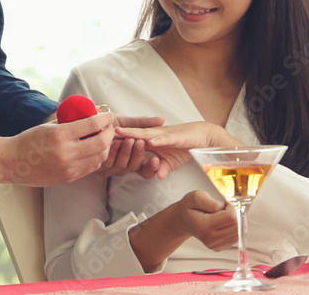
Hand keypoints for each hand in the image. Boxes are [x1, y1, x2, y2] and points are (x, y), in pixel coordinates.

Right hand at [0, 112, 115, 185]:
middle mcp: (66, 153)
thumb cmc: (29, 140)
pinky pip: (91, 167)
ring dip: (106, 146)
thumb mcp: (49, 125)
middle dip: (110, 133)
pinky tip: (94, 150)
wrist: (13, 162)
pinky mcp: (69, 178)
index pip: (92, 125)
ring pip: (100, 157)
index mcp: (60, 135)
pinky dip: (97, 157)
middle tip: (110, 127)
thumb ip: (71, 121)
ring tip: (103, 138)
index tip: (109, 115)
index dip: (105, 119)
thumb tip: (93, 112)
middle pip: (101, 143)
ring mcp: (68, 168)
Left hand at [94, 113, 164, 177]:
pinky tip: (115, 142)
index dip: (151, 168)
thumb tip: (162, 120)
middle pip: (133, 167)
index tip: (156, 160)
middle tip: (141, 143)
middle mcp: (122, 165)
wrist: (91, 120)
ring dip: (126, 153)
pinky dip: (113, 152)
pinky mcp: (97, 165)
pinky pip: (106, 162)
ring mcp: (110, 167)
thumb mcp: (128, 123)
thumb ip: (144, 123)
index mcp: (131, 159)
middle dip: (138, 155)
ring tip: (130, 140)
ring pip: (121, 166)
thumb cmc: (109, 123)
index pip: (145, 170)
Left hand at [116, 121, 243, 178]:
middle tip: (105, 134)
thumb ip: (162, 168)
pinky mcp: (174, 136)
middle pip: (134, 135)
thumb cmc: (185, 147)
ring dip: (133, 134)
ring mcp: (163, 135)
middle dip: (120, 136)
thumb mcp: (170, 162)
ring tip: (120, 132)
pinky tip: (148, 140)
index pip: (133, 143)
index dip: (121, 146)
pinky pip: (163, 138)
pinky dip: (156, 139)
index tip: (106, 147)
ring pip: (145, 134)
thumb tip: (157, 176)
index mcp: (150, 142)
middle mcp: (154, 137)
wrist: (203, 137)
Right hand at [128, 189, 237, 270]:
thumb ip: (211, 202)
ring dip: (235, 221)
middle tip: (224, 208)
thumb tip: (225, 208)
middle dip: (235, 214)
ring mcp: (215, 245)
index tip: (224, 203)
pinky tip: (223, 222)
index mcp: (204, 227)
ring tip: (222, 215)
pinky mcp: (220, 247)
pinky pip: (236, 236)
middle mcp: (211, 239)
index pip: (231, 218)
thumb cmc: (189, 208)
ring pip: (240, 232)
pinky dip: (233, 227)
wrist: (183, 220)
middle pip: (238, 227)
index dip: (232, 207)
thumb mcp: (196, 196)